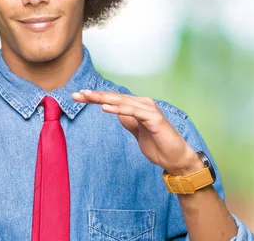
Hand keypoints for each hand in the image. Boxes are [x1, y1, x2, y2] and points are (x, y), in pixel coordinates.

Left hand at [71, 90, 201, 174]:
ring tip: (87, 97)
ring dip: (103, 98)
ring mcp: (149, 110)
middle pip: (115, 98)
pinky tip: (105, 108)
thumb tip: (117, 112)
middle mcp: (143, 104)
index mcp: (138, 106)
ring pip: (122, 102)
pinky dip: (119, 109)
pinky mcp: (154, 119)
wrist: (176, 158)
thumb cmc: (158, 145)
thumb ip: (128, 121)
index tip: (78, 97)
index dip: (95, 97)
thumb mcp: (138, 132)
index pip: (113, 99)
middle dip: (94, 95)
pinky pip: (133, 112)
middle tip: (77, 94)